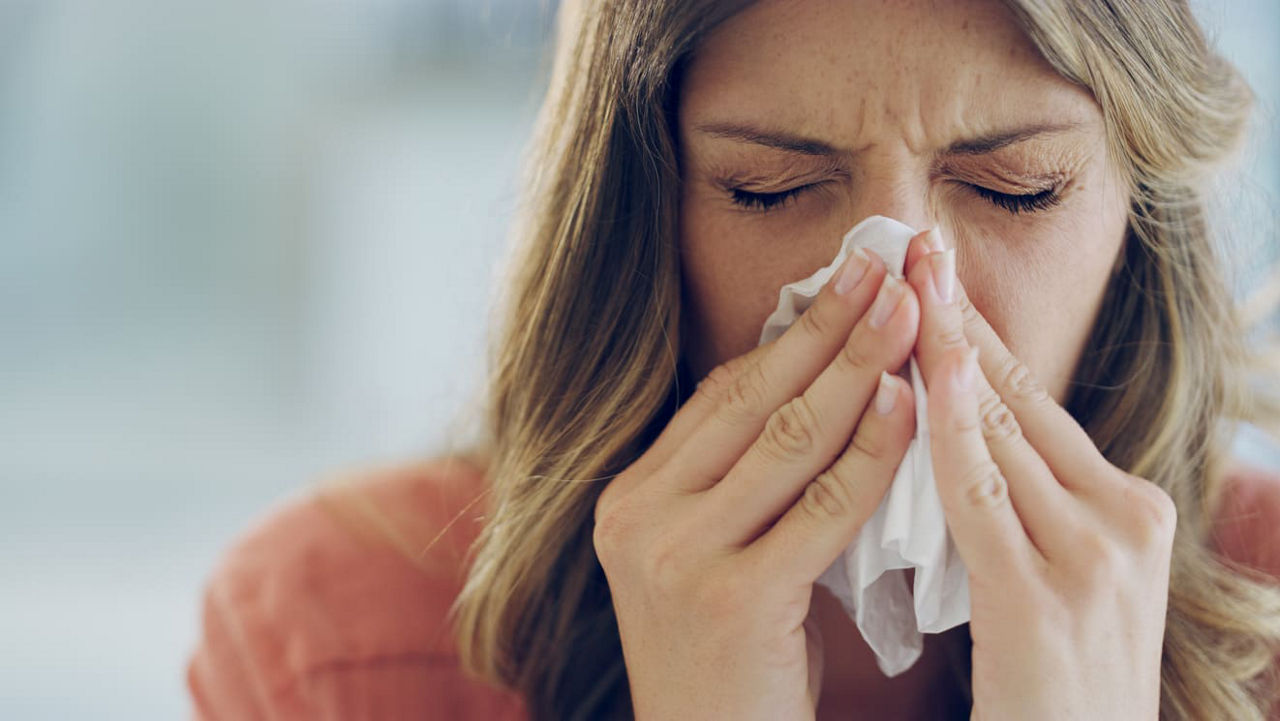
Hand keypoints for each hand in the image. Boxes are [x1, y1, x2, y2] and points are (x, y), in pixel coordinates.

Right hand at [594, 247, 918, 718]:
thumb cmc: (731, 662)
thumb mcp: (715, 557)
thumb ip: (745, 482)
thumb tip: (819, 383)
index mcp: (632, 498)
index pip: (721, 396)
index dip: (789, 333)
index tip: (845, 280)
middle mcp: (639, 517)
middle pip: (753, 400)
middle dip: (828, 326)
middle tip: (886, 265)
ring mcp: (676, 556)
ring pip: (788, 441)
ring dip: (859, 368)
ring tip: (911, 312)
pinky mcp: (731, 599)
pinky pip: (820, 509)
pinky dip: (872, 453)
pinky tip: (913, 406)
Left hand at [902, 228, 1173, 719]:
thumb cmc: (1052, 689)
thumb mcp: (1053, 578)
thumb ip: (1016, 505)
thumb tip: (949, 429)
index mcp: (1125, 509)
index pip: (1034, 402)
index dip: (978, 334)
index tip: (934, 274)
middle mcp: (1122, 518)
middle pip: (1020, 396)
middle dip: (959, 316)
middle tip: (913, 243)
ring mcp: (1092, 555)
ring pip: (1001, 429)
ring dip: (945, 348)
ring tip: (904, 278)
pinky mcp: (1044, 597)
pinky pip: (980, 494)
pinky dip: (946, 427)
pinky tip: (916, 373)